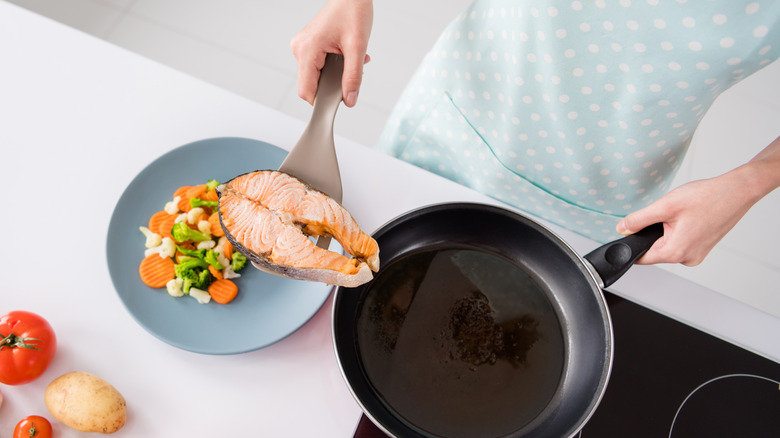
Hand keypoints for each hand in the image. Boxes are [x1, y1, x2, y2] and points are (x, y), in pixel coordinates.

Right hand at [290, 0, 372, 106]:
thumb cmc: (353, 12)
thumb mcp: (357, 48)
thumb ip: (353, 77)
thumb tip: (350, 100)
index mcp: (307, 49)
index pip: (306, 90)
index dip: (321, 102)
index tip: (335, 107)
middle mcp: (300, 48)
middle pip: (312, 84)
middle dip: (333, 84)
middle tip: (352, 71)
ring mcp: (302, 47)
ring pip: (316, 76)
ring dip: (336, 74)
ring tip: (350, 57)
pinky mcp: (308, 46)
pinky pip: (317, 66)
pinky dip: (333, 66)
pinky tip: (345, 54)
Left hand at [616, 135, 779, 265]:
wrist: (736, 192)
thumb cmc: (707, 197)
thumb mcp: (665, 206)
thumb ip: (639, 220)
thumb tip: (622, 229)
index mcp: (676, 252)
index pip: (642, 258)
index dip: (632, 244)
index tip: (630, 233)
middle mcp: (687, 258)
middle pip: (655, 251)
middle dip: (653, 233)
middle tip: (666, 215)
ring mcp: (697, 255)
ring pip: (668, 246)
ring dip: (666, 231)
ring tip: (681, 214)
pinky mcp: (702, 248)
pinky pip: (681, 243)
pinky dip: (679, 231)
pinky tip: (689, 217)